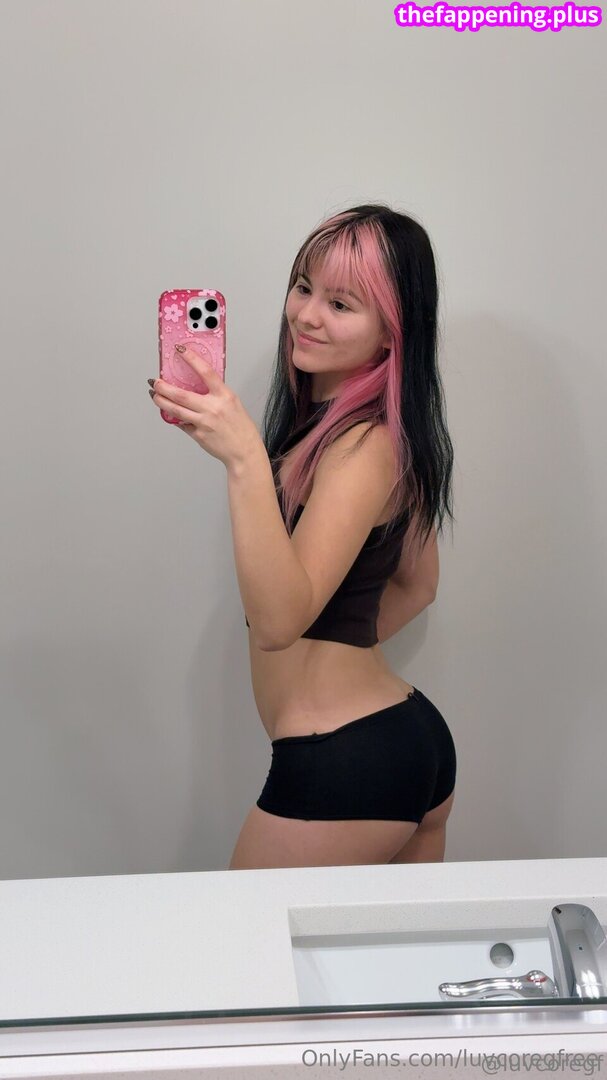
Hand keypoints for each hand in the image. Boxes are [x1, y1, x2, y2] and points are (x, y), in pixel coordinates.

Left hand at [149, 346, 261, 468]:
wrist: (245, 451)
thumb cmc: (241, 428)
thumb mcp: (233, 403)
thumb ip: (216, 394)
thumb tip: (196, 387)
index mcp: (224, 396)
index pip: (205, 372)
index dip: (191, 359)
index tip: (180, 350)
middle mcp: (213, 408)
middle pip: (181, 394)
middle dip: (163, 387)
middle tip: (155, 381)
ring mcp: (204, 422)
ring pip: (176, 410)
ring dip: (161, 401)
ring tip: (155, 396)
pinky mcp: (198, 435)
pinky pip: (182, 424)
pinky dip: (175, 418)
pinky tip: (170, 413)